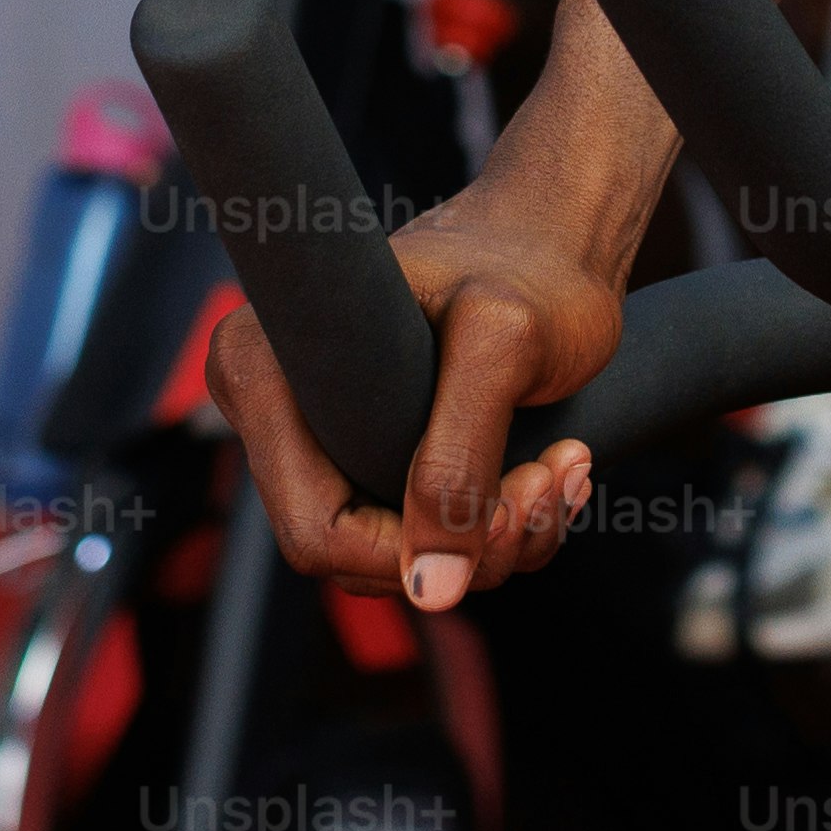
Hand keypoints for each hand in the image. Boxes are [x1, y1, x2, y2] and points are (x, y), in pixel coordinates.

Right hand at [210, 171, 625, 611]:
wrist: (557, 241)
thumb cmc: (526, 266)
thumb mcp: (501, 346)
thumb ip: (459, 462)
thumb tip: (432, 589)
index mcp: (264, 367)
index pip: (315, 528)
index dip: (414, 550)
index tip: (511, 499)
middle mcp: (279, 414)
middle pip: (361, 556)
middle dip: (472, 540)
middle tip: (553, 476)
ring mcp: (326, 444)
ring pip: (406, 558)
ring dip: (505, 534)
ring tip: (566, 466)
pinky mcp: (373, 459)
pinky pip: (431, 542)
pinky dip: (507, 526)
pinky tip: (556, 470)